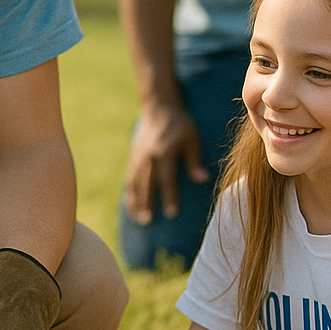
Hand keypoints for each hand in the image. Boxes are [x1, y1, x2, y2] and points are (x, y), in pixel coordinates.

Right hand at [123, 100, 207, 222]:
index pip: (166, 178)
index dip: (169, 197)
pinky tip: (133, 208)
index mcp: (163, 152)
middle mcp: (147, 156)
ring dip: (136, 202)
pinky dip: (130, 195)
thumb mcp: (192, 139)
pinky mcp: (132, 158)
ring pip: (134, 183)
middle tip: (150, 222)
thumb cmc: (180, 124)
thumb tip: (202, 180)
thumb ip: (194, 161)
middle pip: (146, 184)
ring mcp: (137, 157)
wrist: (158, 108)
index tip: (172, 214)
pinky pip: (129, 179)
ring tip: (141, 220)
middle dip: (147, 203)